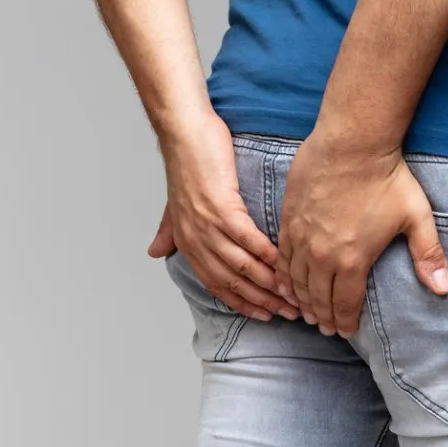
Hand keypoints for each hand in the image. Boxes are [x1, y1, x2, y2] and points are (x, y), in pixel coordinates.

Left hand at [149, 111, 299, 321]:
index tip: (265, 314)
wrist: (185, 133)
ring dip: (270, 283)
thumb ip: (169, 231)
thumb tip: (155, 252)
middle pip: (232, 282)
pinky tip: (283, 262)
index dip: (242, 303)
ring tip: (292, 294)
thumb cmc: (186, 163)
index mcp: (187, 242)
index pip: (216, 285)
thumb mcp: (174, 204)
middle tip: (288, 312)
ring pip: (242, 265)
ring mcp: (207, 225)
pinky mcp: (221, 207)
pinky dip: (266, 253)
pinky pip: (247, 239)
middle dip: (262, 300)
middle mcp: (195, 239)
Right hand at [276, 131, 447, 336]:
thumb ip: (429, 255)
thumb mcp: (416, 217)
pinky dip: (284, 275)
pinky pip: (281, 257)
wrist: (352, 142)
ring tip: (306, 310)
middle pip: (318, 297)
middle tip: (326, 327)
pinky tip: (286, 282)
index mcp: (353, 260)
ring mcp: (301, 236)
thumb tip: (444, 289)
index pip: (345, 304)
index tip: (346, 331)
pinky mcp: (289, 219)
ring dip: (301, 299)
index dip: (345, 321)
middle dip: (323, 316)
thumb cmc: (386, 177)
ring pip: (296, 280)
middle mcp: (322, 254)